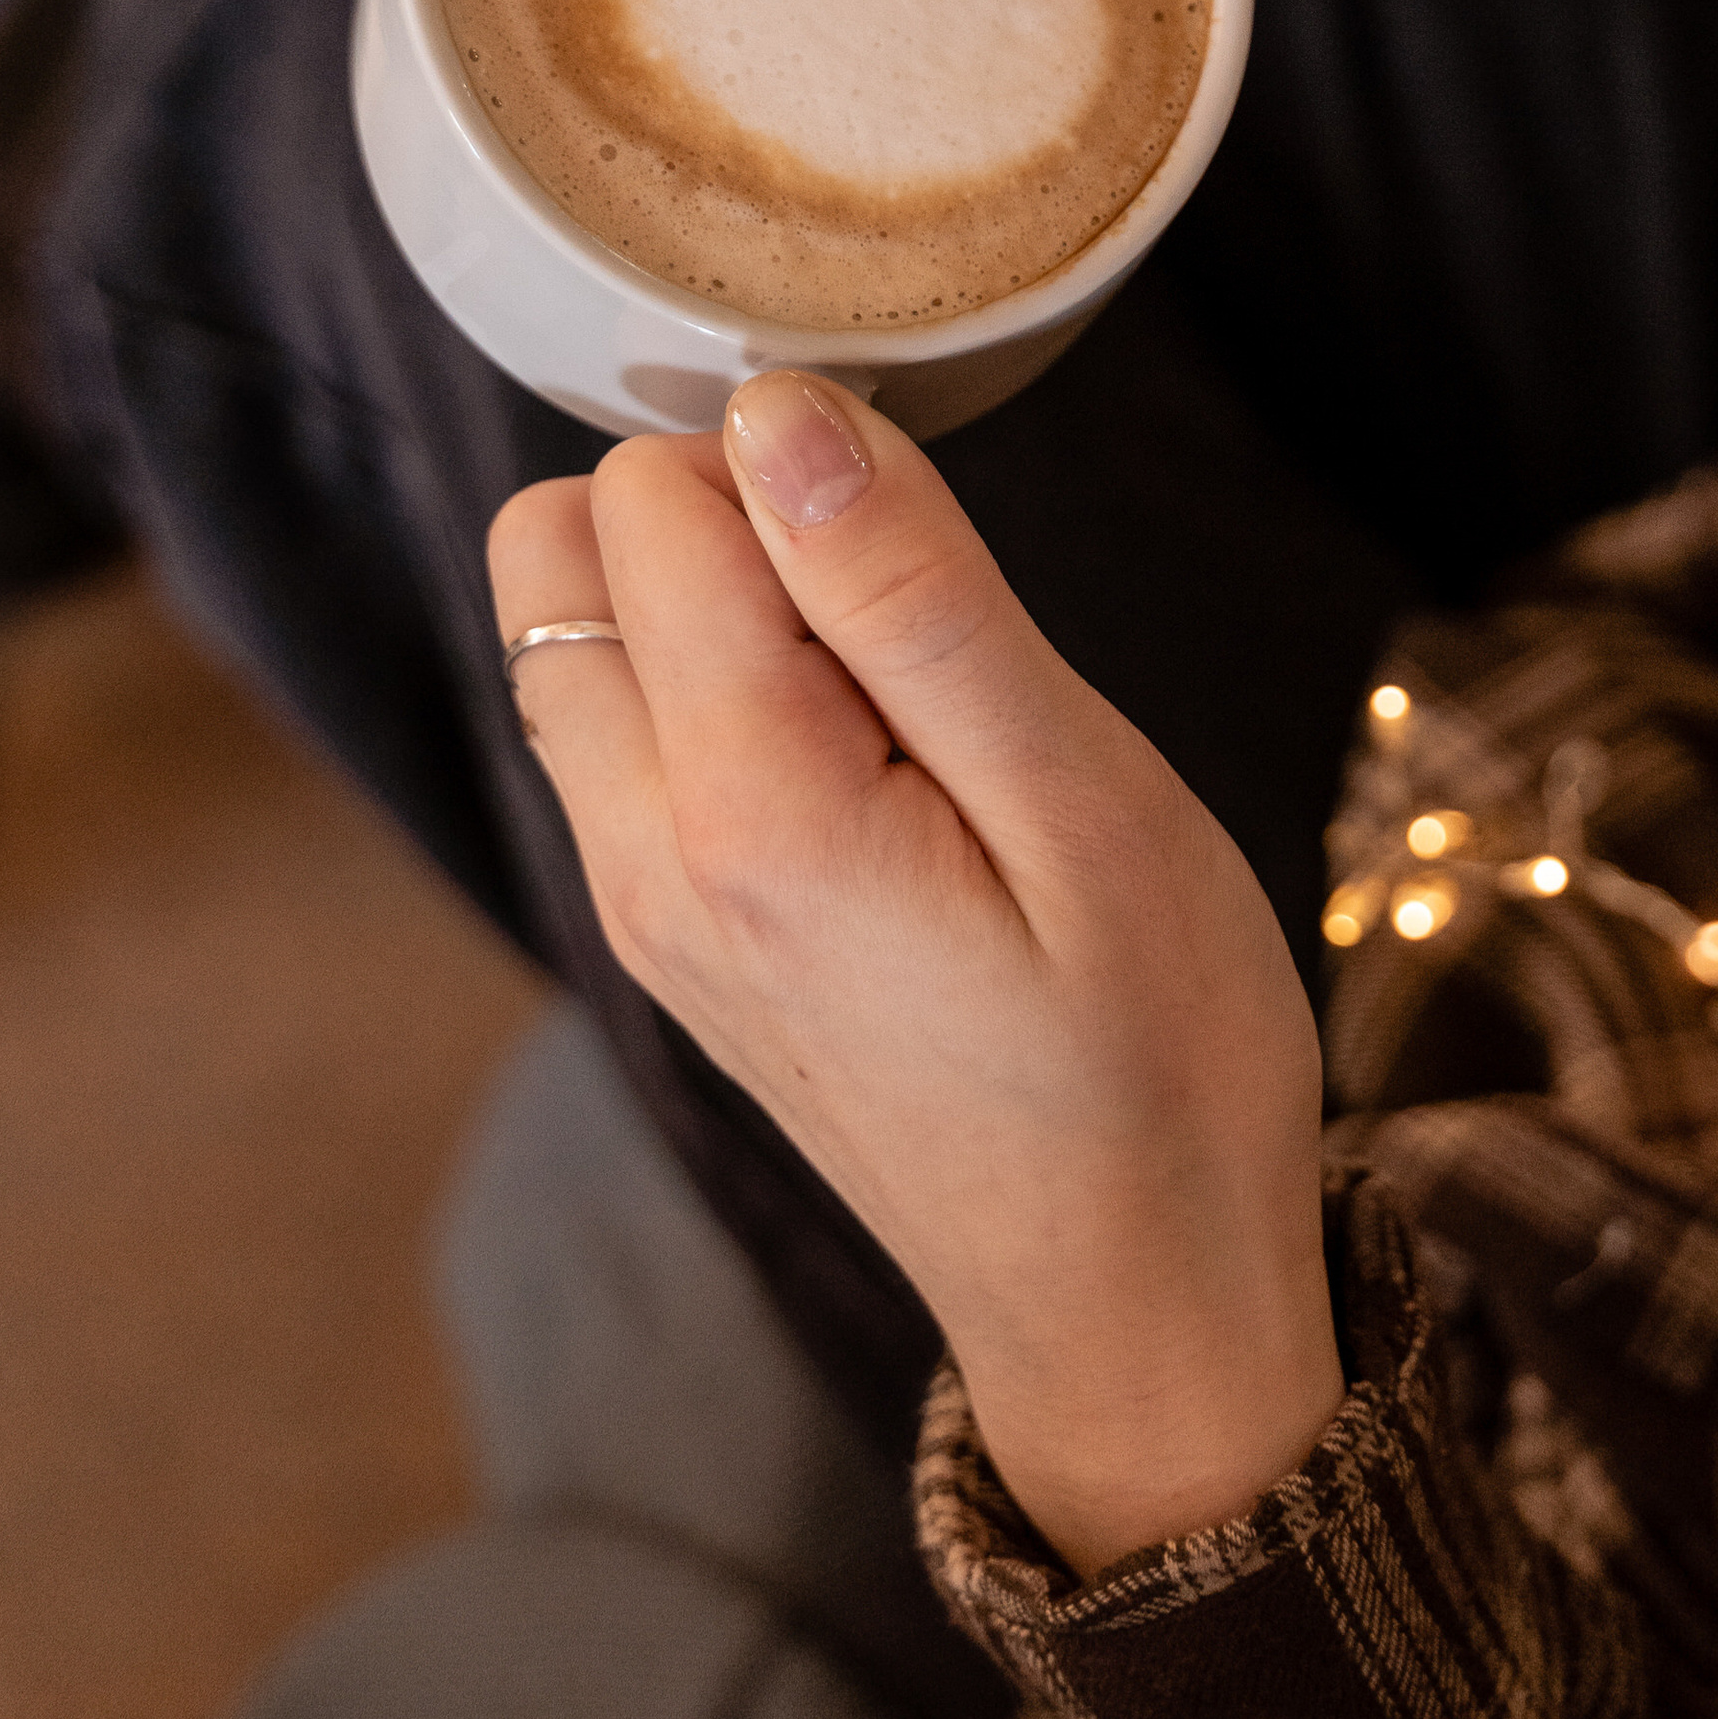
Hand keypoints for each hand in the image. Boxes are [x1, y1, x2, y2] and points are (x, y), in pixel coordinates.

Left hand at [488, 374, 1344, 1575]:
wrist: (1138, 1305)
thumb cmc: (1157, 1058)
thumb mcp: (1085, 803)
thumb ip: (916, 597)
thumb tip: (780, 413)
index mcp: (750, 812)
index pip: (650, 496)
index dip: (799, 458)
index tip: (932, 548)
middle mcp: (647, 856)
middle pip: (560, 547)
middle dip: (718, 511)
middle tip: (906, 609)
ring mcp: (645, 907)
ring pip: (579, 634)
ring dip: (711, 597)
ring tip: (898, 686)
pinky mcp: (675, 936)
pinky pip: (626, 732)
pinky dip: (717, 686)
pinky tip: (876, 758)